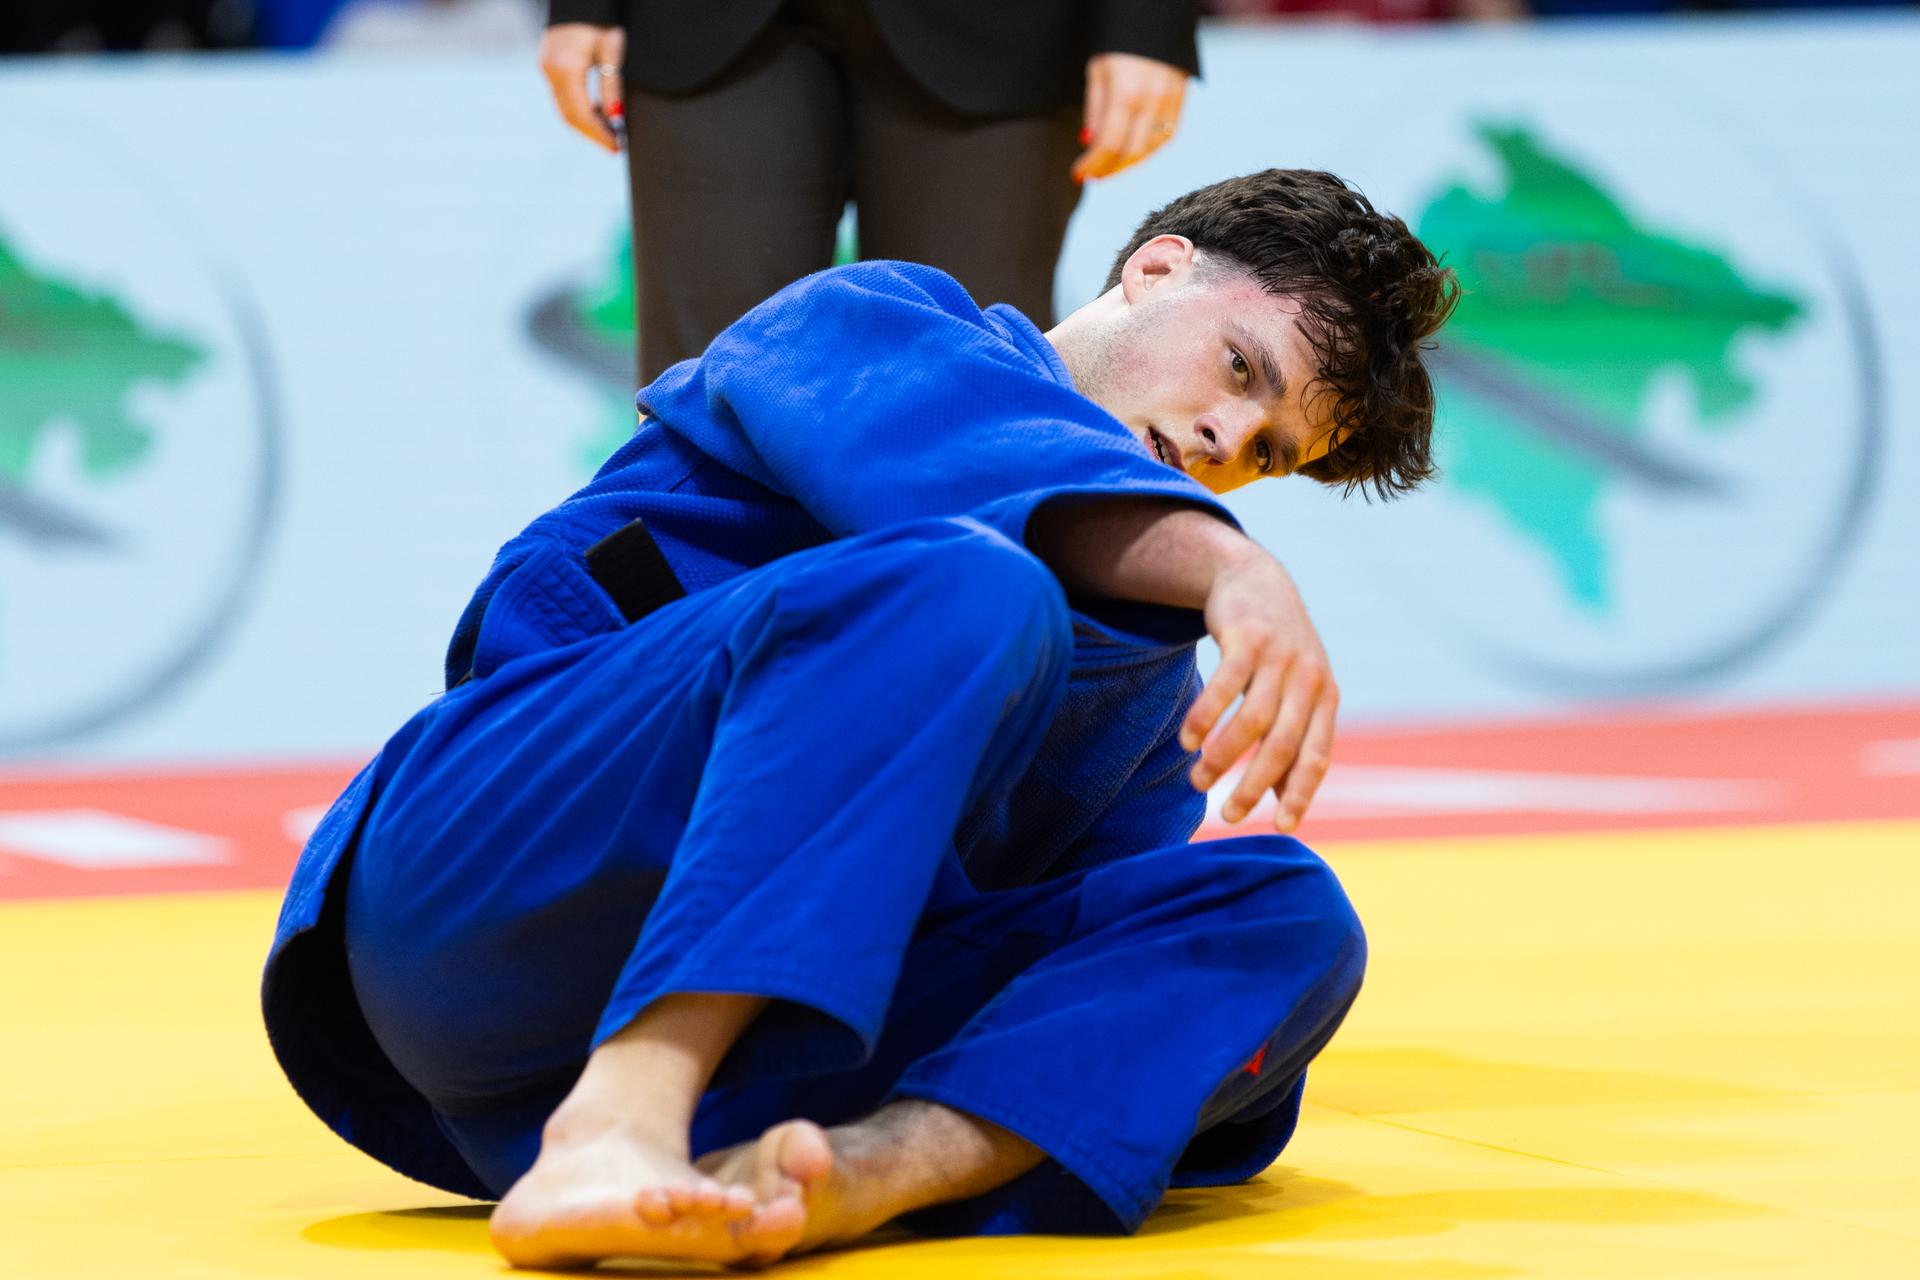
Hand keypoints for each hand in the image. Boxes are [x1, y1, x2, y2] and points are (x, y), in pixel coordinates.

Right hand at [539, 23, 625, 153]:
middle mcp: (550, 71)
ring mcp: (546, 68)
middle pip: (569, 116)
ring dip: (585, 125)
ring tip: (610, 134)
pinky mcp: (548, 65)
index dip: (600, 134)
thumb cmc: (601, 19)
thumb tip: (616, 119)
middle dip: (592, 135)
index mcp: (565, 68)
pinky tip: (598, 115)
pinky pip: (562, 97)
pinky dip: (579, 111)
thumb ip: (611, 86)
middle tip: (615, 148)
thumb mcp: (611, 51)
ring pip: (563, 109)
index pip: (582, 114)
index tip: (617, 148)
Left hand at [1073, 52, 1188, 182]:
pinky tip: (1132, 154)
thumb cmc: (1118, 41)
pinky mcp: (1181, 99)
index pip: (1107, 144)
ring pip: (1150, 149)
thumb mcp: (1097, 72)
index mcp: (1125, 92)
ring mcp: (1170, 101)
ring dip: (1127, 164)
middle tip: (1093, 175)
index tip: (1078, 173)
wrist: (1154, 15)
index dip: (1092, 165)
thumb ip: (1095, 110)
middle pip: (1129, 153)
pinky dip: (1148, 151)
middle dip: (1108, 170)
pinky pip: (1166, 136)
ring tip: (1110, 167)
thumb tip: (1089, 143)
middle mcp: (1151, 100)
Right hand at [1181, 550, 1337, 832]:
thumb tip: (1281, 803)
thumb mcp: (1293, 692)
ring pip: (1251, 721)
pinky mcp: (1248, 639)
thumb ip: (1289, 741)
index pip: (1316, 757)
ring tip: (1198, 781)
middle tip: (1227, 816)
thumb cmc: (1276, 652)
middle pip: (1282, 745)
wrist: (1256, 581)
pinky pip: (1224, 688)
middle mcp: (1309, 680)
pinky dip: (1205, 719)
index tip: (1280, 828)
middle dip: (1253, 786)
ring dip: (1223, 757)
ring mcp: (1279, 657)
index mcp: (1324, 699)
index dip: (1300, 793)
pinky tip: (1188, 742)